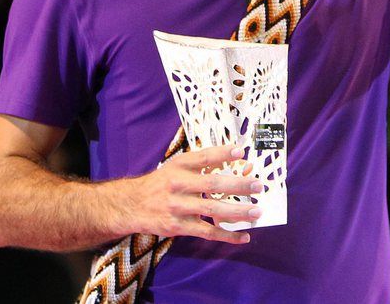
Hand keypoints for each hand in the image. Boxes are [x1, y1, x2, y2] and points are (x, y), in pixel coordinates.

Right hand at [123, 145, 262, 243]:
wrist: (131, 205)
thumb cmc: (161, 182)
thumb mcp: (176, 166)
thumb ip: (201, 162)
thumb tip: (234, 156)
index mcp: (179, 166)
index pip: (204, 157)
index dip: (222, 153)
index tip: (241, 151)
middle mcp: (178, 185)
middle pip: (212, 184)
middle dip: (237, 185)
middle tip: (258, 185)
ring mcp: (178, 207)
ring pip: (212, 210)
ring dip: (237, 212)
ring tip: (256, 212)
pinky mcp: (178, 227)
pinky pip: (207, 232)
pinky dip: (227, 236)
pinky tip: (244, 237)